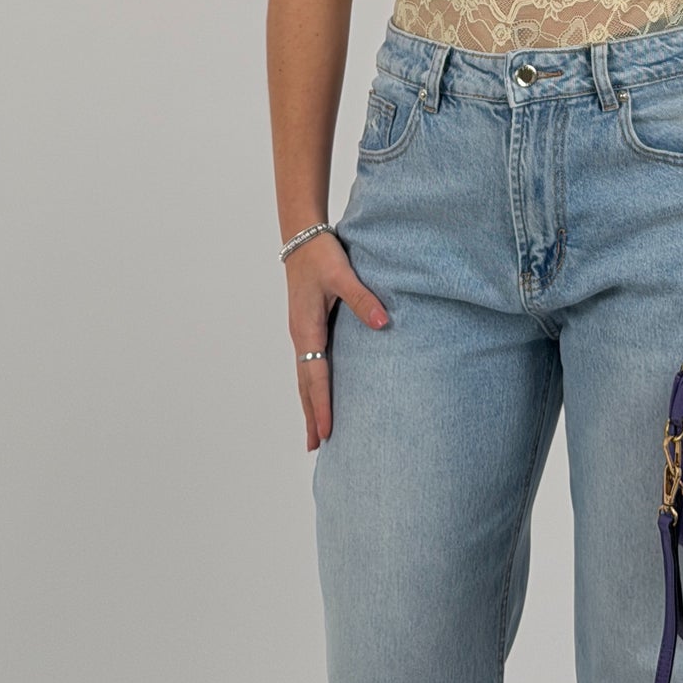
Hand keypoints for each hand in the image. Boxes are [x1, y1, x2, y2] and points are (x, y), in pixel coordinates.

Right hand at [286, 232, 389, 449]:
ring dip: (310, 402)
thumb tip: (381, 323)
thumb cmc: (320, 254)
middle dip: (311, 414)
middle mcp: (301, 334)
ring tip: (316, 429)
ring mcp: (302, 331)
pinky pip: (309, 362)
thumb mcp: (342, 273)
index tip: (327, 432)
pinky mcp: (308, 324)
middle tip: (315, 447)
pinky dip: (312, 383)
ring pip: (305, 374)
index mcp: (306, 328)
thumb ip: (361, 298)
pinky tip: (320, 390)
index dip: (321, 405)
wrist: (301, 236)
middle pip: (305, 384)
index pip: (314, 376)